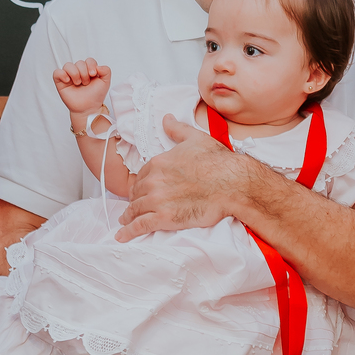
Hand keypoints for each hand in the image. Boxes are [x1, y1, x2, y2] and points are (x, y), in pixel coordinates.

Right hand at [53, 59, 110, 117]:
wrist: (88, 108)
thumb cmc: (95, 96)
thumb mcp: (105, 82)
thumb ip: (106, 71)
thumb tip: (98, 66)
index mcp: (89, 70)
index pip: (89, 60)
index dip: (91, 65)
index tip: (93, 74)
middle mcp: (78, 72)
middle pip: (79, 62)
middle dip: (84, 72)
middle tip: (86, 83)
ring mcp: (69, 76)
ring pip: (68, 65)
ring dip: (74, 73)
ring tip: (78, 83)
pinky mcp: (61, 82)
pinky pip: (57, 72)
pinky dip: (62, 74)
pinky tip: (68, 80)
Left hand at [115, 115, 238, 240]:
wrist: (232, 183)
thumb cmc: (218, 162)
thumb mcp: (196, 138)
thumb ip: (177, 130)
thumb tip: (167, 118)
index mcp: (158, 163)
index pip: (141, 176)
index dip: (141, 183)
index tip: (142, 189)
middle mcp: (153, 181)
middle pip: (136, 193)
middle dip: (135, 199)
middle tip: (135, 206)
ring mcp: (157, 200)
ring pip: (135, 210)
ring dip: (129, 216)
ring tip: (125, 221)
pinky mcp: (164, 218)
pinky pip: (140, 225)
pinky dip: (129, 231)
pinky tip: (122, 235)